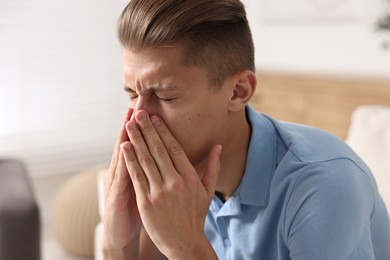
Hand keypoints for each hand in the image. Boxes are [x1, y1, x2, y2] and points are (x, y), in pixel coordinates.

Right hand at [103, 108, 141, 254]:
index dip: (146, 127)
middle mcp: (124, 171)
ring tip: (130, 117)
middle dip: (134, 123)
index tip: (151, 107)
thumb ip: (155, 172)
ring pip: (123, 154)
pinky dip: (123, 160)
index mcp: (136, 170)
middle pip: (130, 143)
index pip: (141, 144)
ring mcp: (118, 181)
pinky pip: (121, 175)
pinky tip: (125, 147)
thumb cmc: (136, 210)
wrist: (120, 233)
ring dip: (126, 135)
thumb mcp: (146, 188)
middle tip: (139, 101)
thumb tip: (169, 159)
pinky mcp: (115, 194)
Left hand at [122, 110, 220, 258]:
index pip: (175, 148)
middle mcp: (176, 182)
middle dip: (147, 129)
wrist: (184, 243)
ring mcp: (160, 192)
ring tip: (129, 125)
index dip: (163, 132)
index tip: (155, 118)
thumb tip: (219, 147)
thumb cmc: (196, 216)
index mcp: (190, 178)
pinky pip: (137, 177)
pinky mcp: (146, 202)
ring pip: (146, 160)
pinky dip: (130, 161)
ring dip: (136, 140)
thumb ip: (213, 167)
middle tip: (139, 114)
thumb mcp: (207, 191)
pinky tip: (124, 147)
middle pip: (159, 150)